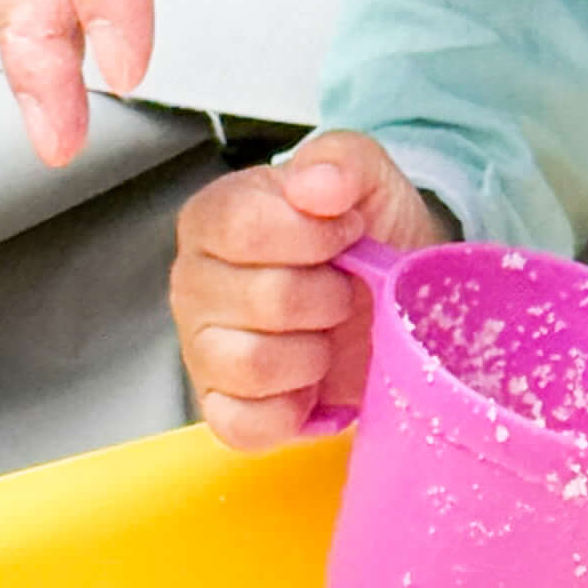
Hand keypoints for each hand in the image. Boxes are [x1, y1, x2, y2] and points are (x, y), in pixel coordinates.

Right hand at [170, 133, 450, 448]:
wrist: (393, 296)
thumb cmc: (366, 236)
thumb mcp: (368, 179)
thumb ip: (342, 161)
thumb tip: (318, 184)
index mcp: (214, 218)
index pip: (243, 226)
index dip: (313, 236)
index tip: (349, 234)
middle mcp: (194, 283)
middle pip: (263, 299)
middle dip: (327, 298)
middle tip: (343, 291)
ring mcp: (202, 350)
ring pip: (251, 365)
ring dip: (313, 354)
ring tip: (327, 336)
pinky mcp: (222, 409)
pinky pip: (243, 425)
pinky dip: (290, 412)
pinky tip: (312, 385)